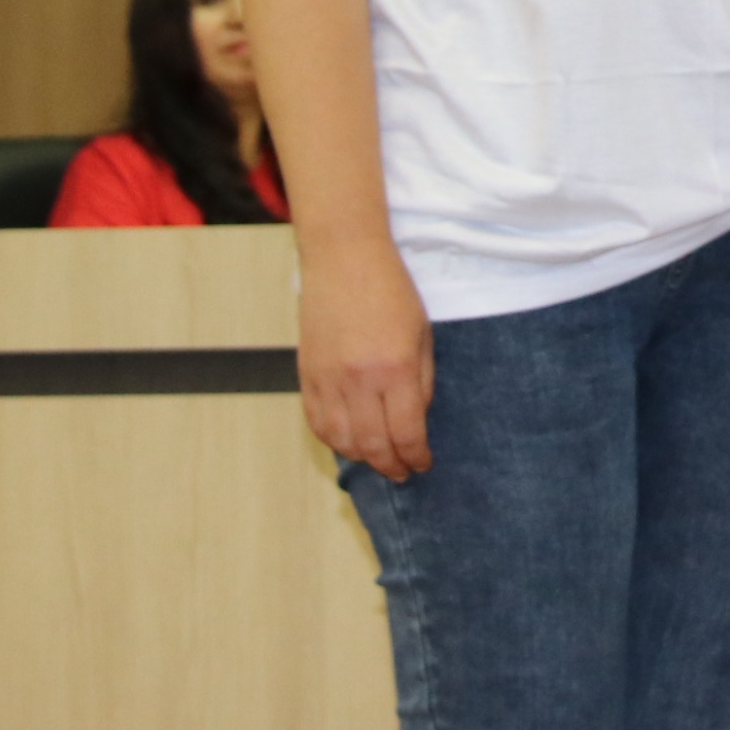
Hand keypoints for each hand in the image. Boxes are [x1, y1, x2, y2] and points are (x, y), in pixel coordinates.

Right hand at [299, 240, 434, 482]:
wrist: (344, 258)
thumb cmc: (391, 290)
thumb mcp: (422, 334)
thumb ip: (422, 381)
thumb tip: (416, 420)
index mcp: (395, 368)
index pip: (406, 432)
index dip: (416, 456)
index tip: (423, 463)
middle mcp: (359, 379)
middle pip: (373, 444)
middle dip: (390, 465)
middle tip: (402, 472)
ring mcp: (328, 378)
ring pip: (340, 439)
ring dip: (361, 458)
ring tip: (377, 460)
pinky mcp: (307, 373)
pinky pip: (316, 421)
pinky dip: (332, 439)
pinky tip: (347, 442)